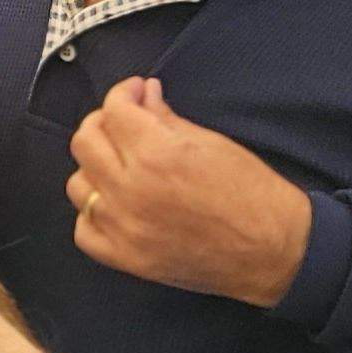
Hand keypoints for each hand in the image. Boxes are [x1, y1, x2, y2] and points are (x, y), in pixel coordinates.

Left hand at [67, 77, 313, 307]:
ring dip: (95, 169)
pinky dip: (94, 215)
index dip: (125, 92)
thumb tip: (144, 95)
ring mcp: (124, 228)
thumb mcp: (212, 143)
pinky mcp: (126, 259)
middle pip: (85, 142)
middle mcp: (131, 190)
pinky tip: (115, 205)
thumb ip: (167, 118)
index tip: (137, 93)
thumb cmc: (253, 194)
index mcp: (157, 154)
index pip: (115, 109)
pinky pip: (84, 231)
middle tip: (126, 123)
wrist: (273, 250)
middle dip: (104, 123)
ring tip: (120, 166)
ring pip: (78, 185)